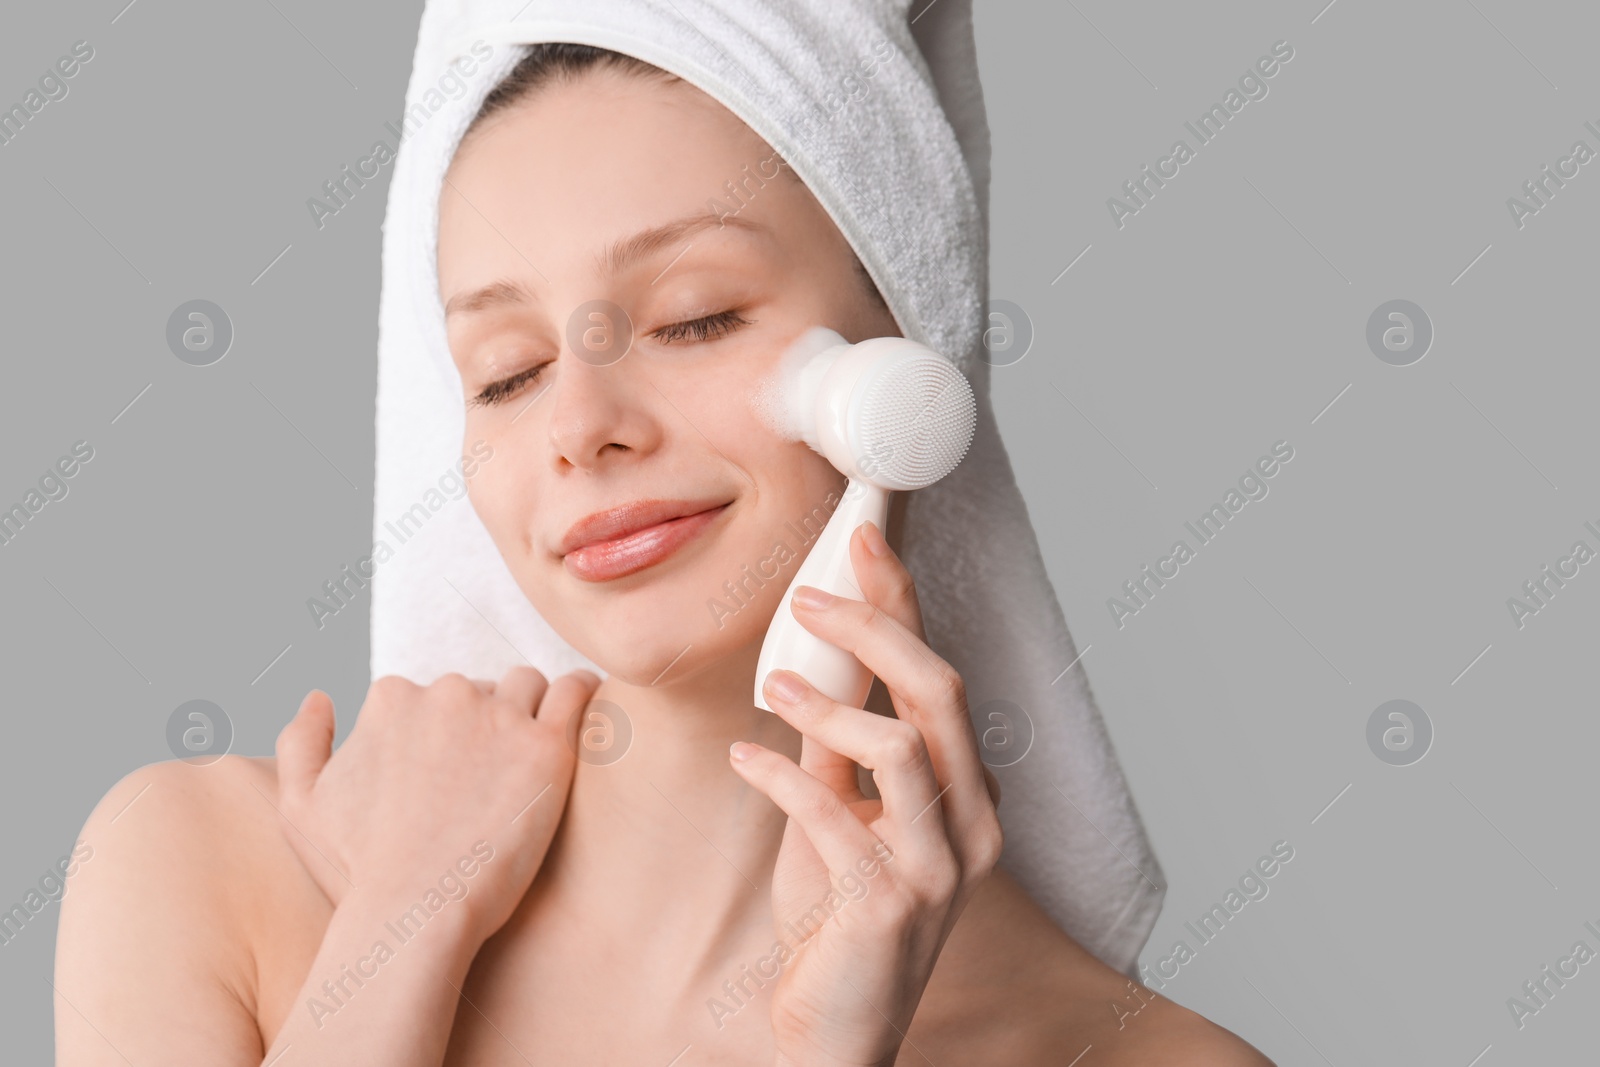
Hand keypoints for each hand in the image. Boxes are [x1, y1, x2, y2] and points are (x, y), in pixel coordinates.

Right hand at [273, 666, 598, 945]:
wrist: (415, 914)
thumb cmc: (359, 872)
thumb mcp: (301, 806)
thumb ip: (300, 741)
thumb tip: (320, 697)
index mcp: (392, 698)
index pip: (431, 693)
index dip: (442, 732)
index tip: (452, 771)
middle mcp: (447, 695)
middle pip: (480, 688)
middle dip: (486, 721)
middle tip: (492, 775)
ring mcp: (500, 718)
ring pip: (528, 686)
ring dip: (532, 710)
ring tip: (535, 752)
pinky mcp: (546, 746)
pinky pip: (575, 692)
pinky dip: (582, 694)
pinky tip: (585, 714)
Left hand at [731, 519, 1002, 1066]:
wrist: (835, 1033)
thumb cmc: (835, 921)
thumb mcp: (836, 817)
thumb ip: (835, 749)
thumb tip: (813, 665)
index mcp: (966, 795)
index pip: (943, 678)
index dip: (903, 605)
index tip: (863, 541)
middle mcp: (971, 824)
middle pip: (941, 693)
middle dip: (875, 630)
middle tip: (810, 598)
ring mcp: (938, 867)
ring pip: (902, 746)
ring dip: (829, 706)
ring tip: (772, 689)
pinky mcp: (890, 904)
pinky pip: (836, 816)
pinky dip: (783, 776)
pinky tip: (745, 759)